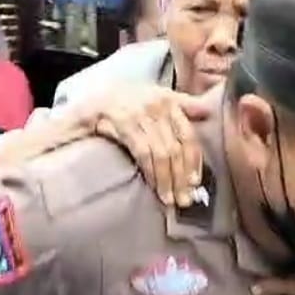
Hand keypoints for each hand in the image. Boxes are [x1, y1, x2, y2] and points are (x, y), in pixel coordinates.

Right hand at [76, 85, 211, 206]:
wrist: (88, 100)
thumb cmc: (122, 100)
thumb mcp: (153, 95)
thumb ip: (181, 103)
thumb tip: (206, 112)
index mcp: (167, 99)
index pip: (188, 134)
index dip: (193, 160)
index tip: (195, 182)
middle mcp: (156, 104)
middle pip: (176, 146)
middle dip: (182, 176)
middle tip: (184, 199)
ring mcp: (140, 113)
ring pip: (162, 153)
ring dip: (168, 180)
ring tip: (170, 199)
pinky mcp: (123, 123)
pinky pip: (144, 153)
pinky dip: (152, 173)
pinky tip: (154, 187)